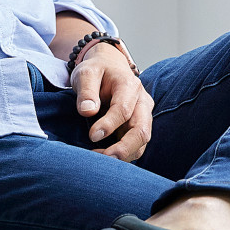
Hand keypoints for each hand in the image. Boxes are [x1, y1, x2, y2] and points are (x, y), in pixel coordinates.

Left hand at [72, 43, 152, 161]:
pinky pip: (136, 146)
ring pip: (142, 143)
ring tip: (101, 161)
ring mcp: (143, 116)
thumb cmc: (97, 71)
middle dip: (124, 149)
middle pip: (142, 131)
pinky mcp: (138, 127)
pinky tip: (104, 157)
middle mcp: (142, 102)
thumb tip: (87, 111)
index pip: (124, 110)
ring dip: (123, 155)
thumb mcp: (86, 73)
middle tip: (104, 160)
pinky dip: (123, 155)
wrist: (109, 68)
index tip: (92, 135)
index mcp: (130, 86)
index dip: (109, 125)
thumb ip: (86, 91)